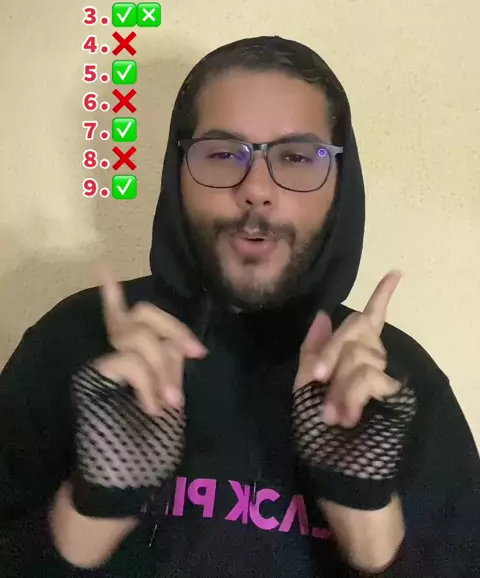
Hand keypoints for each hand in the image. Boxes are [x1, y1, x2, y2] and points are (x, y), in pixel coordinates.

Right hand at [69, 267, 206, 518]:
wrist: (127, 482)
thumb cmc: (153, 445)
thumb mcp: (172, 395)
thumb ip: (170, 364)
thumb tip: (177, 344)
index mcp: (134, 357)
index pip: (125, 314)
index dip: (112, 292)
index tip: (101, 266)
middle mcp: (114, 354)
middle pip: (142, 313)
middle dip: (174, 330)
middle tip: (195, 356)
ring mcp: (102, 366)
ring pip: (138, 335)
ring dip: (163, 367)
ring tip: (170, 403)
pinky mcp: (94, 378)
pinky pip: (128, 360)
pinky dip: (147, 382)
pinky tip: (153, 407)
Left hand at [292, 271, 414, 569]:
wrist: (337, 478)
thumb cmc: (318, 439)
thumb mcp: (303, 390)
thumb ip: (312, 353)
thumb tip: (323, 314)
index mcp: (351, 360)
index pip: (370, 320)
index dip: (381, 296)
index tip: (396, 274)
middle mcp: (374, 363)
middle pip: (355, 328)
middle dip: (330, 351)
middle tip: (315, 379)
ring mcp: (387, 379)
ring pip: (360, 352)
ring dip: (338, 383)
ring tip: (332, 415)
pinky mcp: (398, 396)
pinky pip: (370, 375)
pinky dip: (352, 394)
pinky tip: (347, 416)